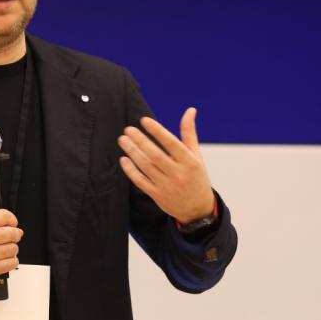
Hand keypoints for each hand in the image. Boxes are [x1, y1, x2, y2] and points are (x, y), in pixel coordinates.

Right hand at [0, 209, 22, 289]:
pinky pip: (11, 263)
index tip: (13, 223)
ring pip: (13, 249)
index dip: (12, 219)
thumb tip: (5, 222)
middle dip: (16, 234)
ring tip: (6, 249)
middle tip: (14, 236)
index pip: (3, 216)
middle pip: (12, 233)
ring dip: (13, 248)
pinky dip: (12, 261)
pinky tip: (6, 259)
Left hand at [118, 107, 214, 223]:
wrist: (198, 209)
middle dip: (140, 141)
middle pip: (155, 155)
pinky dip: (131, 171)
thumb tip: (190, 110)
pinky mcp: (157, 195)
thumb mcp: (196, 155)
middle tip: (128, 129)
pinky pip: (141, 182)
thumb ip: (189, 133)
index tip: (144, 120)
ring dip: (133, 152)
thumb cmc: (196, 176)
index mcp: (189, 162)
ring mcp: (167, 186)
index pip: (172, 144)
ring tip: (123, 139)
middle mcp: (178, 174)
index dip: (158, 131)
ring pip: (146, 167)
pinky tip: (124, 159)